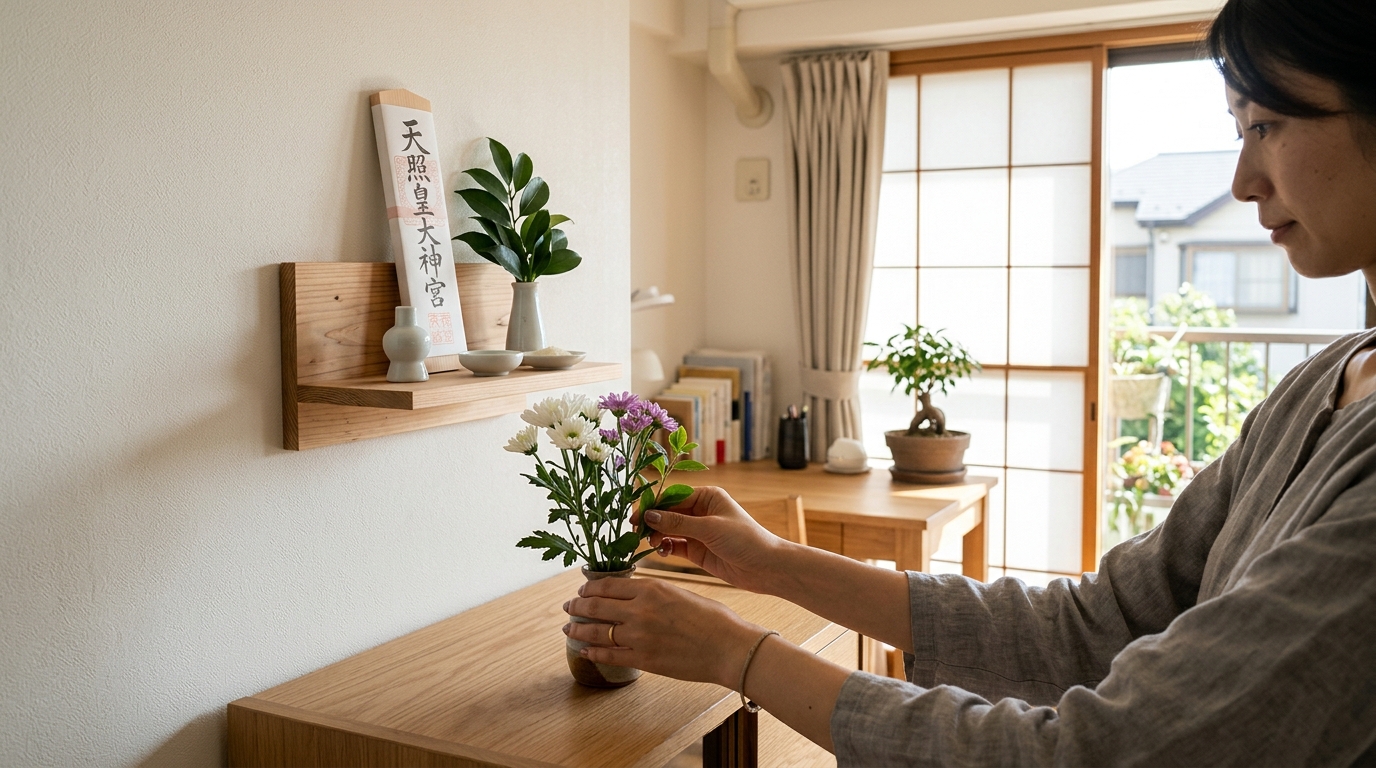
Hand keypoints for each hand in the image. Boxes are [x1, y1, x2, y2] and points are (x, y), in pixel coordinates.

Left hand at [562, 576, 763, 688]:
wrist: (728, 647)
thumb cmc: (712, 619)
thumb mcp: (680, 593)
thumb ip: (654, 594)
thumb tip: (633, 596)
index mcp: (651, 589)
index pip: (607, 585)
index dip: (589, 589)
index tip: (581, 591)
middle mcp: (640, 611)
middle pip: (596, 607)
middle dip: (577, 606)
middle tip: (568, 607)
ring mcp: (639, 637)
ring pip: (597, 631)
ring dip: (578, 629)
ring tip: (569, 628)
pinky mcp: (643, 660)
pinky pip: (609, 655)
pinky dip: (594, 652)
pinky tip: (586, 650)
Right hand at [635, 486, 787, 592]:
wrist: (767, 568)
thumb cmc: (745, 540)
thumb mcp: (710, 528)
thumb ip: (678, 523)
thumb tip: (649, 516)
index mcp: (707, 496)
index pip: (673, 497)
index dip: (653, 505)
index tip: (636, 516)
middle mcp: (701, 511)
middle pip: (668, 513)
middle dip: (652, 522)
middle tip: (635, 533)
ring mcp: (699, 532)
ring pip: (669, 530)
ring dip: (656, 536)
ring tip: (648, 543)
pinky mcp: (698, 551)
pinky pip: (675, 546)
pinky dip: (666, 547)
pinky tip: (660, 551)